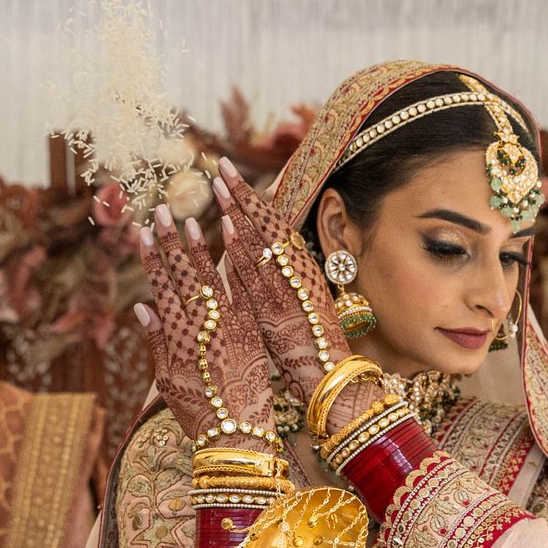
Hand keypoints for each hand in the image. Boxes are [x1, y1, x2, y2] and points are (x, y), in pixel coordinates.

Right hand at [131, 215, 273, 449]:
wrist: (238, 432)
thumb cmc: (198, 412)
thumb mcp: (167, 380)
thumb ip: (156, 340)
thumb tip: (142, 307)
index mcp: (176, 336)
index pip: (160, 287)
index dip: (151, 259)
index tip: (143, 234)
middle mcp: (200, 324)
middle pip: (183, 274)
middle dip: (171, 241)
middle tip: (162, 212)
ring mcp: (228, 323)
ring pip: (211, 276)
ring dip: (200, 246)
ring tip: (192, 220)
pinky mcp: (251, 326)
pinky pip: (240, 286)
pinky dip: (234, 261)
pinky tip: (230, 240)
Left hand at [212, 173, 362, 408]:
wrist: (330, 380)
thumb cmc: (315, 346)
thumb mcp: (303, 303)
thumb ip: (284, 278)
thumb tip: (266, 254)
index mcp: (303, 270)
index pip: (275, 226)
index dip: (253, 198)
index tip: (234, 175)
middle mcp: (295, 275)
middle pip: (265, 228)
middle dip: (242, 196)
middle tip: (221, 168)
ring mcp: (283, 291)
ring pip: (257, 244)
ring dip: (237, 213)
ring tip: (218, 186)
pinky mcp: (272, 312)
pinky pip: (254, 276)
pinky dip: (241, 251)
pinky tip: (227, 229)